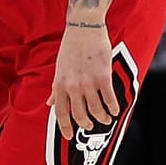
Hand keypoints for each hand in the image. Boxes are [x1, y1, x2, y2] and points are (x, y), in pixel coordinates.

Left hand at [50, 22, 117, 139]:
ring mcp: (88, 82)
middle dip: (86, 124)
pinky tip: (116, 110)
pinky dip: (113, 107)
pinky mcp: (103, 76)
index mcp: (59, 85)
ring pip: (96, 110)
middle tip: (91, 126)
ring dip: (102, 118)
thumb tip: (49, 103)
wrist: (83, 27)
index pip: (60, 114)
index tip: (69, 137)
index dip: (65, 128)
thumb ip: (56, 89)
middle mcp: (72, 87)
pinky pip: (109, 99)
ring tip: (106, 119)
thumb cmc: (70, 48)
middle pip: (79, 115)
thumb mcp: (59, 69)